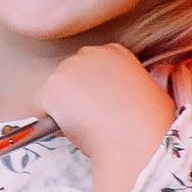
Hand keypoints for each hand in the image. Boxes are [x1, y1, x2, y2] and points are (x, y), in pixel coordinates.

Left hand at [40, 45, 174, 191]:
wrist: (136, 139)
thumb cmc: (150, 123)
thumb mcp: (149, 90)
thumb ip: (127, 86)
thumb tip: (119, 99)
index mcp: (115, 52)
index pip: (91, 66)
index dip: (93, 89)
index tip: (100, 104)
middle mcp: (89, 53)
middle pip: (70, 76)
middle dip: (75, 96)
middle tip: (92, 119)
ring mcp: (67, 69)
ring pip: (55, 92)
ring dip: (63, 108)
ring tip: (86, 126)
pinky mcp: (50, 89)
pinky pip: (41, 108)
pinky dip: (50, 121)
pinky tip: (71, 129)